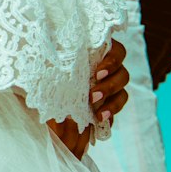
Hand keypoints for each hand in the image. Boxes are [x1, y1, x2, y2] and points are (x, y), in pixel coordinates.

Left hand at [45, 39, 129, 160]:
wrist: (47, 95)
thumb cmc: (49, 69)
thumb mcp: (51, 64)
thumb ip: (58, 61)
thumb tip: (57, 58)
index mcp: (98, 51)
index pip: (116, 51)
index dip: (112, 61)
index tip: (97, 73)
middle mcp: (109, 67)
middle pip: (122, 73)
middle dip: (109, 86)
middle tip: (92, 96)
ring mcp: (111, 85)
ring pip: (122, 93)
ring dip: (112, 103)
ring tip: (97, 113)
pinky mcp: (109, 102)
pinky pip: (116, 108)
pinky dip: (111, 115)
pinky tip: (100, 120)